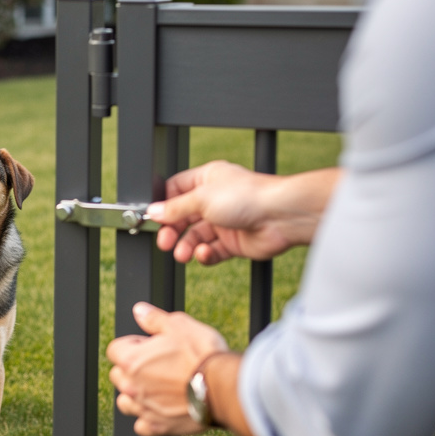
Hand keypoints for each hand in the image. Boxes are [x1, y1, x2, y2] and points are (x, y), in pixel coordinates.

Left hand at [107, 302, 228, 435]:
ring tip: (157, 387)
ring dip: (135, 394)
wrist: (223, 387)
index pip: (115, 349)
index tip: (150, 345)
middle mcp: (132, 386)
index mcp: (131, 361)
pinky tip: (161, 409)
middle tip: (158, 364)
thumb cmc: (201, 354)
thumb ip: (153, 319)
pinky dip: (147, 418)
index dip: (133, 344)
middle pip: (118, 375)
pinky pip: (141, 425)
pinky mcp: (158, 426)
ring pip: (125, 401)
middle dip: (132, 368)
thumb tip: (139, 311)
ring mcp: (143, 408)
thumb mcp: (178, 325)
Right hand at [146, 161, 339, 265]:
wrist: (282, 217)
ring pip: (195, 237)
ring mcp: (224, 222)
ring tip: (183, 254)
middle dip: (172, 231)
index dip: (164, 205)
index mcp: (207, 180)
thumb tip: (153, 211)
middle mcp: (214, 200)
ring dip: (186, 246)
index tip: (153, 218)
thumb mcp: (201, 198)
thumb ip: (174, 208)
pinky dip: (204, 255)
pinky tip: (204, 253)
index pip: (175, 191)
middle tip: (165, 242)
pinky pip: (211, 251)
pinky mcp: (233, 243)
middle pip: (182, 217)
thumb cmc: (247, 197)